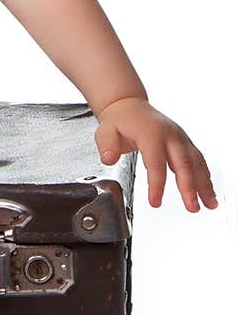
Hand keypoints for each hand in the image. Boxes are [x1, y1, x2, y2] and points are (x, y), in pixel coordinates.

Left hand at [94, 98, 217, 212]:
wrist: (130, 107)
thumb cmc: (119, 121)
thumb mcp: (104, 131)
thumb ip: (106, 145)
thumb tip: (108, 158)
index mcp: (150, 133)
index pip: (156, 162)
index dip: (157, 183)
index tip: (155, 202)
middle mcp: (170, 134)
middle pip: (183, 162)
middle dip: (189, 187)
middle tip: (192, 207)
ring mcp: (180, 138)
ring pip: (196, 162)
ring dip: (204, 184)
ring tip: (210, 204)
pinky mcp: (185, 143)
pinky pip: (198, 160)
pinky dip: (205, 177)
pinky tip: (208, 192)